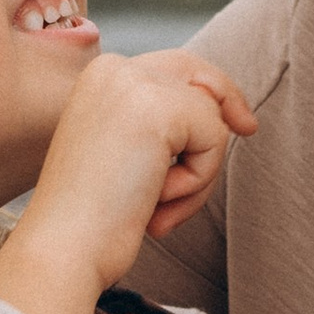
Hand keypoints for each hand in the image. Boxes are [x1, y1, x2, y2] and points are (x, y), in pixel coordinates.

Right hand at [0, 48, 255, 313]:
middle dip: (223, 115)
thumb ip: (161, 123)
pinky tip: (156, 201)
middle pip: (202, 79)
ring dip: (197, 172)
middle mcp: (115, 68)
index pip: (176, 67)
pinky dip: (197, 181)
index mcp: (100, 75)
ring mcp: (135, 83)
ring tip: (154, 203)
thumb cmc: (92, 217)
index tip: (242, 121)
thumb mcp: (124, 154)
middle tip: (249, 129)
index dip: (213, 92)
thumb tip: (225, 115)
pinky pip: (215, 139)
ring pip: (211, 118)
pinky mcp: (159, 108)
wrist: (64, 246)